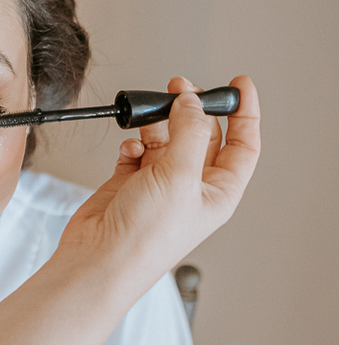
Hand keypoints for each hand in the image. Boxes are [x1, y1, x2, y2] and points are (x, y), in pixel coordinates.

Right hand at [59, 76, 259, 290]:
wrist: (99, 259)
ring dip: (157, 127)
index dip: (245, 113)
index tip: (240, 85)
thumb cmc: (144, 240)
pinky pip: (136, 152)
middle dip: (191, 111)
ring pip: (165, 140)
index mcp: (218, 192)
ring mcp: (159, 185)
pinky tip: (129, 148)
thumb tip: (190, 102)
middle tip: (180, 89)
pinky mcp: (128, 184)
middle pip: (201, 136)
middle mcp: (191, 188)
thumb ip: (187, 132)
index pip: (243, 145)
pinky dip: (132, 145)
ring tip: (147, 120)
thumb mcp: (179, 177)